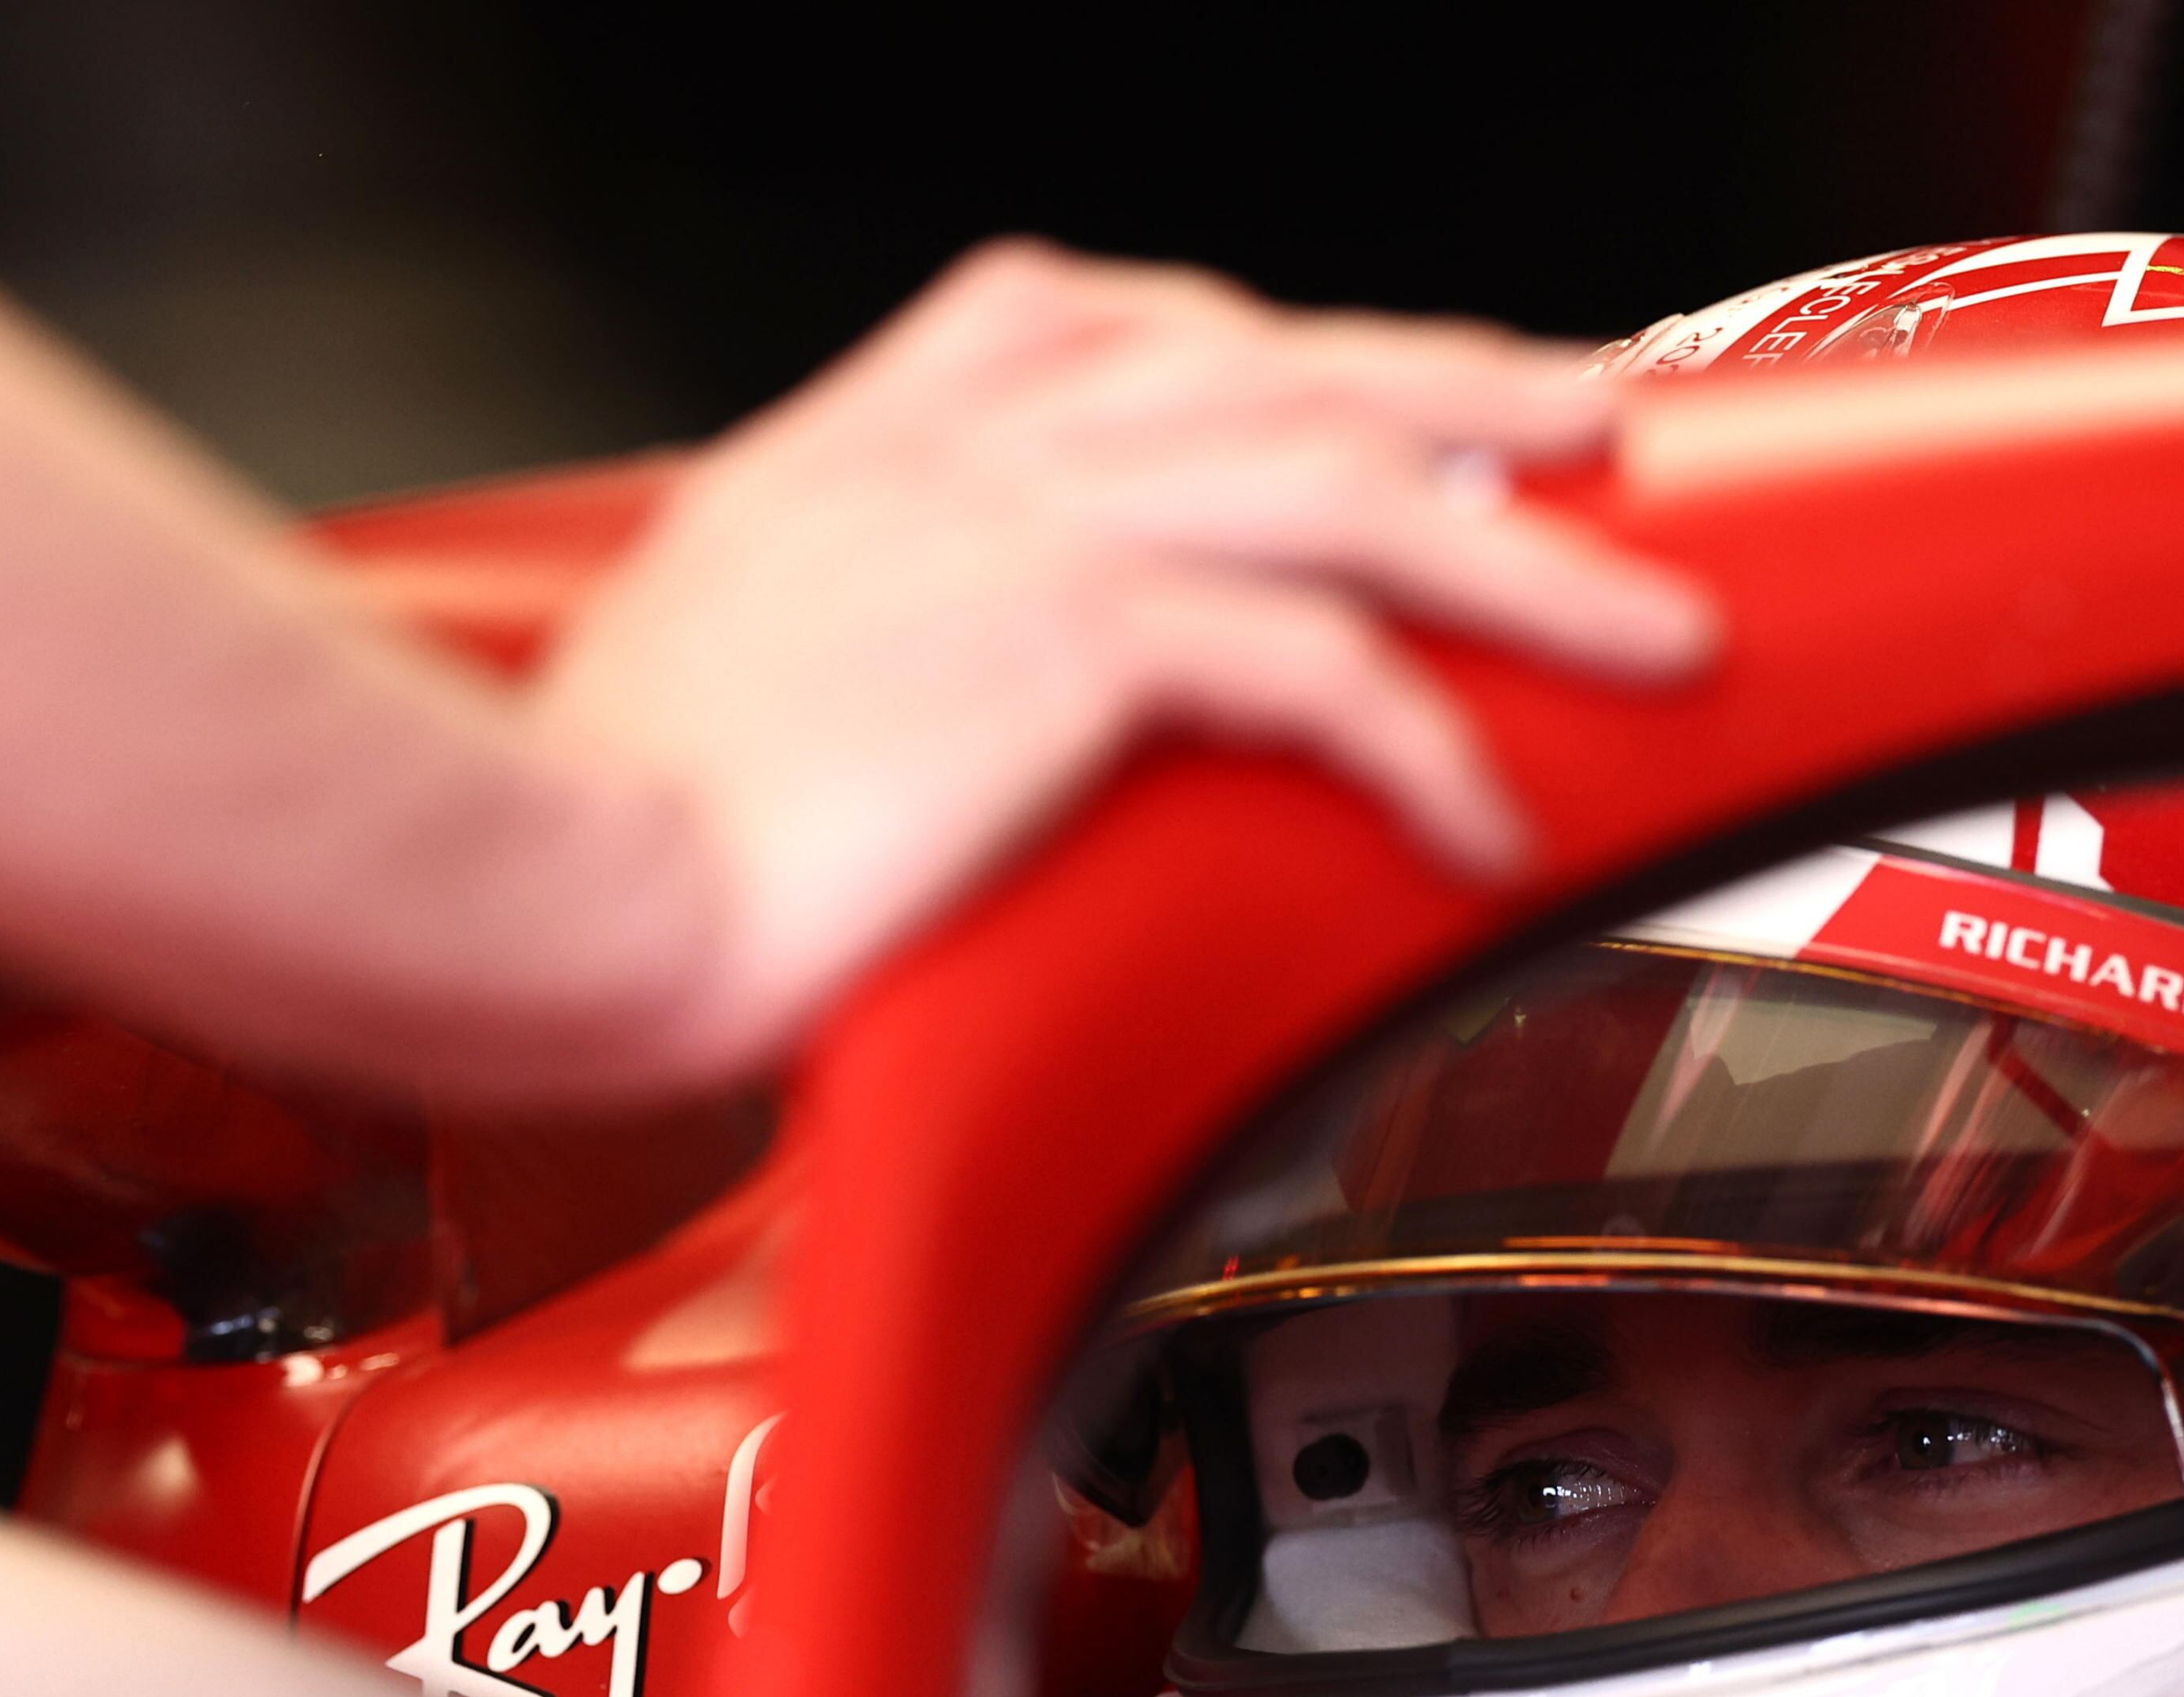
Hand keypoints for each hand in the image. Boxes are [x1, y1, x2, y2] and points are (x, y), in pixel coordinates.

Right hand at [536, 240, 1720, 1057]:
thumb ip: (849, 626)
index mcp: (870, 442)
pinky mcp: (1058, 647)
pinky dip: (1419, 745)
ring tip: (1652, 629)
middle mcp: (955, 451)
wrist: (530, 888)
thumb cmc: (599, 830)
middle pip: (1276, 376)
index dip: (1272, 347)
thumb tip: (925, 691)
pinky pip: (1305, 674)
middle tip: (1596, 422)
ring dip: (1523, 566)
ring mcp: (1012, 529)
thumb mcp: (720, 661)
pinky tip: (1482, 819)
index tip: (1371, 389)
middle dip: (1460, 390)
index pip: (1108, 320)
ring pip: (1342, 496)